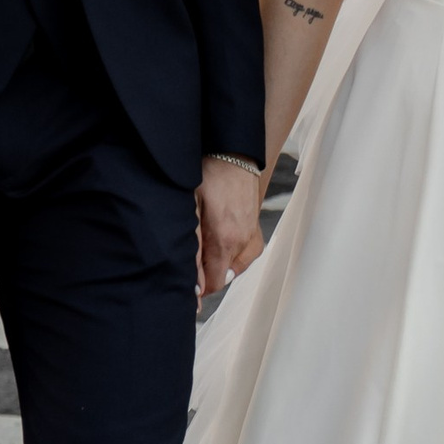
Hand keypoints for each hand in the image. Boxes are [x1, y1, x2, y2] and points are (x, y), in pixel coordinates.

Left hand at [195, 157, 264, 299]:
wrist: (233, 156)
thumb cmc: (208, 178)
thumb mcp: (191, 210)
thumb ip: (194, 249)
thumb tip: (196, 283)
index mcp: (225, 240)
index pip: (214, 284)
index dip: (198, 287)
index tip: (186, 280)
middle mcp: (243, 243)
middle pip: (223, 278)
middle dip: (206, 273)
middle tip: (192, 253)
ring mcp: (253, 237)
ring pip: (234, 268)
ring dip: (219, 263)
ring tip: (206, 242)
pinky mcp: (257, 231)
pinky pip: (245, 256)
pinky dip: (232, 255)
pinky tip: (222, 239)